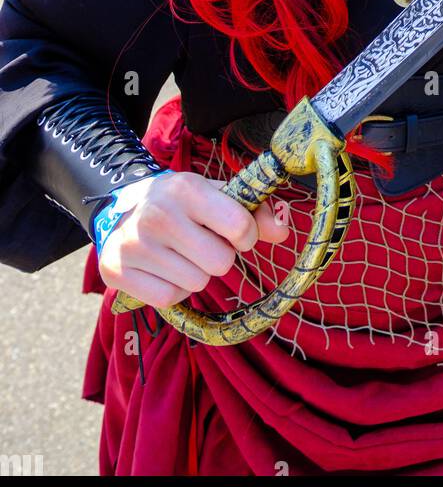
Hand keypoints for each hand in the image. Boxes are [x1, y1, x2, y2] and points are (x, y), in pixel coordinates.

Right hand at [97, 171, 290, 309]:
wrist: (119, 209)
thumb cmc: (180, 203)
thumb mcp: (215, 195)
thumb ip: (253, 210)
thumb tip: (282, 231)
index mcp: (187, 188)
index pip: (240, 227)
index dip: (245, 235)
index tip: (234, 232)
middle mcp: (158, 215)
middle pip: (221, 263)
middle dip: (218, 256)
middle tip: (200, 242)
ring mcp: (134, 245)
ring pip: (196, 283)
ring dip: (194, 273)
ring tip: (178, 252)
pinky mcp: (116, 271)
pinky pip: (169, 298)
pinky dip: (172, 289)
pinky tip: (162, 268)